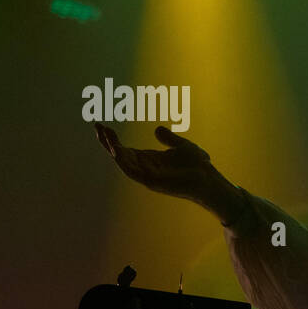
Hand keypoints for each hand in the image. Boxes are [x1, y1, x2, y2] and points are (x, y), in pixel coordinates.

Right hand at [94, 124, 242, 220]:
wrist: (209, 180)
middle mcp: (145, 168)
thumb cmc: (197, 166)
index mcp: (149, 159)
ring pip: (123, 162)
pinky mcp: (153, 182)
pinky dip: (124, 162)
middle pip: (120, 154)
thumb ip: (169, 139)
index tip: (102, 126)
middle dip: (107, 141)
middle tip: (97, 127)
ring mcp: (148, 176)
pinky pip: (134, 172)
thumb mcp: (182, 146)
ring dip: (112, 149)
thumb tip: (156, 129)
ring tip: (104, 135)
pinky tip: (116, 150)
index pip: (124, 149)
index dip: (112, 139)